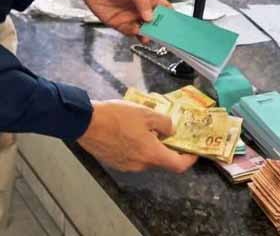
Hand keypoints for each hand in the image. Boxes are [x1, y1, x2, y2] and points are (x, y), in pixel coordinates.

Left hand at [72, 0, 170, 39]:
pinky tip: (134, 30)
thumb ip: (142, 2)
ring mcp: (130, 17)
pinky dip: (133, 33)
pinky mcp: (119, 24)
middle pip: (154, 23)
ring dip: (146, 34)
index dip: (170, 16)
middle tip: (162, 35)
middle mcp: (140, 9)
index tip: (174, 25)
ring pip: (143, 30)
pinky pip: (129, 32)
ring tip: (147, 36)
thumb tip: (150, 17)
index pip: (163, 8)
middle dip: (158, 29)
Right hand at [78, 100, 197, 172]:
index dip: (189, 158)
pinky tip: (126, 131)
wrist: (87, 123)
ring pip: (144, 157)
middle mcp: (141, 165)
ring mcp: (126, 166)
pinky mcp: (114, 162)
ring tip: (140, 126)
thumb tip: (170, 130)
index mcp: (152, 154)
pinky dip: (134, 146)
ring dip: (147, 145)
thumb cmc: (117, 117)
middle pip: (160, 159)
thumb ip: (164, 123)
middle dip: (164, 146)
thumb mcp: (146, 113)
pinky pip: (131, 156)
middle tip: (162, 129)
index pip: (178, 165)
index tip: (192, 150)